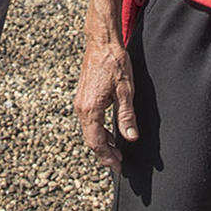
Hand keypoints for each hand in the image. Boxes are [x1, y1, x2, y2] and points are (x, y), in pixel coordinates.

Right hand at [74, 37, 138, 172]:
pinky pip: (88, 121)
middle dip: (104, 154)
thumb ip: (127, 116)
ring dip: (101, 143)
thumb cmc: (114, 62)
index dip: (108, 157)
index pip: (97, 141)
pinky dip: (98, 131)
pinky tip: (109, 133)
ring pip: (88, 131)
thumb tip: (130, 138)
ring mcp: (80, 102)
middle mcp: (81, 108)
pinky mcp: (83, 97)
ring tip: (116, 152)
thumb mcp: (125, 90)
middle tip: (119, 164)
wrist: (101, 42)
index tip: (119, 167)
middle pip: (90, 139)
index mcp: (91, 108)